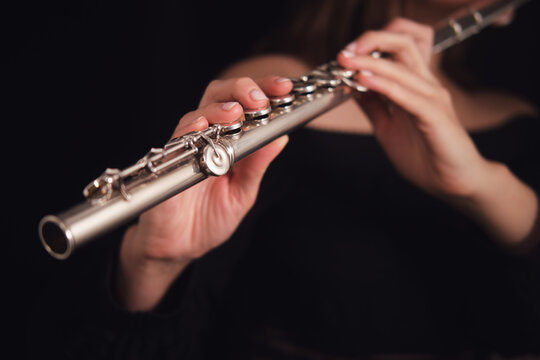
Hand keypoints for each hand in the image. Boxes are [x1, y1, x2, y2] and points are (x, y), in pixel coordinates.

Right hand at [117, 76, 291, 309]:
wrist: (178, 248)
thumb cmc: (209, 220)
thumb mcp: (242, 194)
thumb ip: (257, 166)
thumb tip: (281, 138)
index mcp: (227, 143)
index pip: (244, 105)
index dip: (262, 90)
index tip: (284, 86)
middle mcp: (206, 139)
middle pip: (220, 96)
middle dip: (242, 89)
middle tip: (261, 98)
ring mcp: (186, 148)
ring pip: (199, 111)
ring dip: (220, 107)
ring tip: (237, 112)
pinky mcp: (168, 163)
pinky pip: (176, 140)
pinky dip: (190, 129)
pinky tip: (203, 126)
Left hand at [337, 18, 490, 198]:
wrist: (453, 184)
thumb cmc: (425, 157)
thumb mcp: (387, 128)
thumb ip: (374, 107)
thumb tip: (353, 88)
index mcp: (416, 87)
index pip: (396, 51)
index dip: (369, 47)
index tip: (343, 55)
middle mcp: (427, 86)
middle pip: (403, 46)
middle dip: (372, 42)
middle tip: (345, 52)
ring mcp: (433, 99)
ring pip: (402, 69)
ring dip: (371, 63)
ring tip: (348, 61)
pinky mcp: (436, 117)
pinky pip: (408, 96)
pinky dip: (385, 86)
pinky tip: (364, 80)